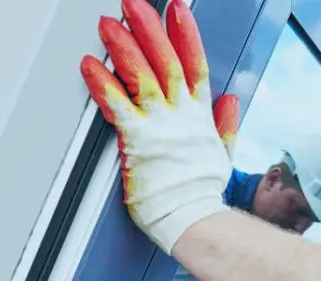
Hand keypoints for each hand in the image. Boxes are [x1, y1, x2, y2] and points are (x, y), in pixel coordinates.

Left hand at [81, 0, 239, 252]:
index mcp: (199, 115)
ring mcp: (160, 126)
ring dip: (125, 46)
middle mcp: (181, 115)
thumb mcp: (222, 153)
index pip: (194, 64)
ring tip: (109, 23)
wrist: (194, 219)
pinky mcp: (138, 141)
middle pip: (165, 60)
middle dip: (149, 28)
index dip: (186, 34)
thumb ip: (224, 123)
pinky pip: (117, 105)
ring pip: (142, 75)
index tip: (177, 9)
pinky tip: (90, 65)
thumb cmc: (201, 194)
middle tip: (134, 3)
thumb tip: (230, 99)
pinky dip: (103, 84)